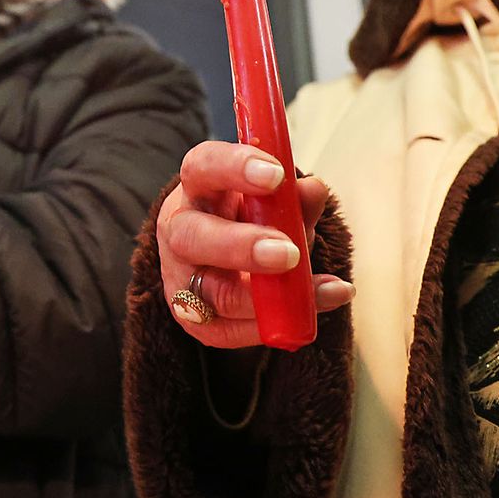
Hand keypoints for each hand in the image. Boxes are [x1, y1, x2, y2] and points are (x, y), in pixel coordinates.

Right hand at [157, 141, 353, 349]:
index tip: (277, 175)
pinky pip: (231, 330)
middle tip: (288, 253)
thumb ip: (292, 197)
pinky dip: (275, 324)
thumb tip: (314, 192)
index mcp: (196, 188)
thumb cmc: (247, 216)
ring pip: (211, 295)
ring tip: (319, 291)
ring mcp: (181, 280)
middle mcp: (179, 232)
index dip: (236, 168)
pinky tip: (310, 312)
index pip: (203, 167)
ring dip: (265, 298)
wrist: (218, 256)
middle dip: (241, 247)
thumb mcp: (269, 200)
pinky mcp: (196, 321)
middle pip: (193, 238)